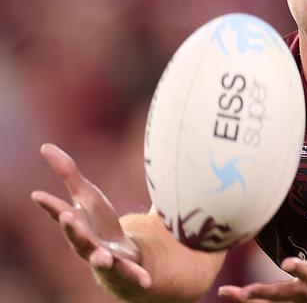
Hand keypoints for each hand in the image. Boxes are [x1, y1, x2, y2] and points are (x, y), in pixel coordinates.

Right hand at [31, 143, 151, 289]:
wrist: (115, 256)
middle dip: (72, 228)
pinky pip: (130, 273)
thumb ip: (68, 173)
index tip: (38, 196)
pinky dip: (137, 276)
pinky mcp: (123, 268)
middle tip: (67, 216)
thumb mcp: (86, 195)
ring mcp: (103, 258)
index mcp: (77, 224)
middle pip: (77, 237)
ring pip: (99, 259)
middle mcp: (86, 243)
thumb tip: (44, 146)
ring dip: (100, 258)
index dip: (50, 205)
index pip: (61, 212)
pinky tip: (147, 281)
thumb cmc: (97, 222)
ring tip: (103, 257)